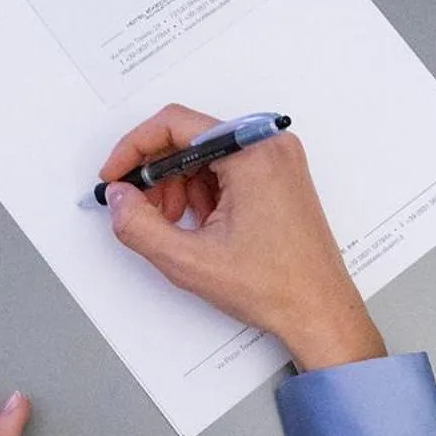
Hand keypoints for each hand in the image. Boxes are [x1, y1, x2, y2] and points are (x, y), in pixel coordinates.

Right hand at [100, 104, 385, 371]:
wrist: (319, 311)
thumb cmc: (275, 287)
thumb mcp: (190, 261)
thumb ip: (139, 226)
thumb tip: (117, 198)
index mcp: (252, 154)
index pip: (175, 124)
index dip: (134, 149)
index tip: (115, 176)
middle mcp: (270, 146)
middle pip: (190, 138)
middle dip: (158, 175)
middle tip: (141, 210)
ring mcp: (279, 159)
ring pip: (207, 154)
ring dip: (180, 185)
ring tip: (176, 226)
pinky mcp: (280, 176)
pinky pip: (228, 167)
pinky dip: (205, 191)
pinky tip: (202, 225)